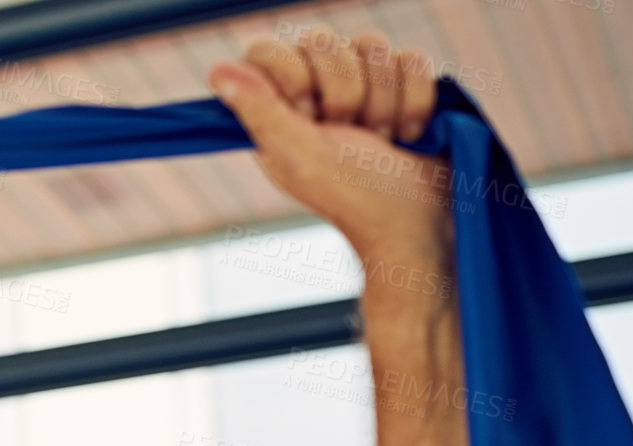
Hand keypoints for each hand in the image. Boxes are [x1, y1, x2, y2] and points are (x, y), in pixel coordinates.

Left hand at [207, 28, 452, 267]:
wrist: (416, 219)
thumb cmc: (353, 195)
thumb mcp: (299, 156)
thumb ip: (259, 111)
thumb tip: (217, 73)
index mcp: (277, 110)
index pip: (267, 51)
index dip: (292, 72)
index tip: (308, 114)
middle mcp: (315, 91)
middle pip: (323, 40)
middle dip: (345, 93)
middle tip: (349, 133)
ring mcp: (361, 84)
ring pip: (372, 44)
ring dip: (383, 100)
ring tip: (380, 140)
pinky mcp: (404, 84)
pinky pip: (412, 57)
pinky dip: (415, 99)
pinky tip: (407, 133)